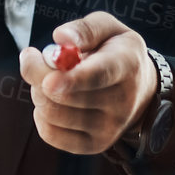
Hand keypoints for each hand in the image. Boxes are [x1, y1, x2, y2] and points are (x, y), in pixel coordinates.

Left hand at [19, 11, 157, 154]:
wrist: (138, 89)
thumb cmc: (113, 53)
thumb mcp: (108, 29)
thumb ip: (85, 29)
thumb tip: (61, 38)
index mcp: (127, 64)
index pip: (100, 75)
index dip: (73, 79)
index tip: (49, 80)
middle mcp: (122, 100)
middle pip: (65, 96)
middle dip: (38, 75)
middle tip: (36, 60)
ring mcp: (110, 127)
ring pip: (53, 114)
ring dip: (38, 94)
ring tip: (49, 82)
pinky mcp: (94, 145)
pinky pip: (51, 134)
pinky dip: (41, 116)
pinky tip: (54, 102)